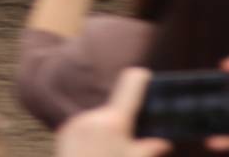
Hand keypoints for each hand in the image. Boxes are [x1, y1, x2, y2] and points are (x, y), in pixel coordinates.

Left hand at [56, 68, 171, 156]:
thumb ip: (150, 149)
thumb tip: (164, 142)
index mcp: (114, 120)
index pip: (130, 83)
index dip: (142, 79)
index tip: (148, 79)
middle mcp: (93, 115)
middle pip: (115, 107)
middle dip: (123, 121)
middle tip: (127, 143)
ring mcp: (76, 122)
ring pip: (99, 119)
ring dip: (106, 131)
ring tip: (107, 154)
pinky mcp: (64, 132)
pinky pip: (83, 127)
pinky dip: (91, 137)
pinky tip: (93, 155)